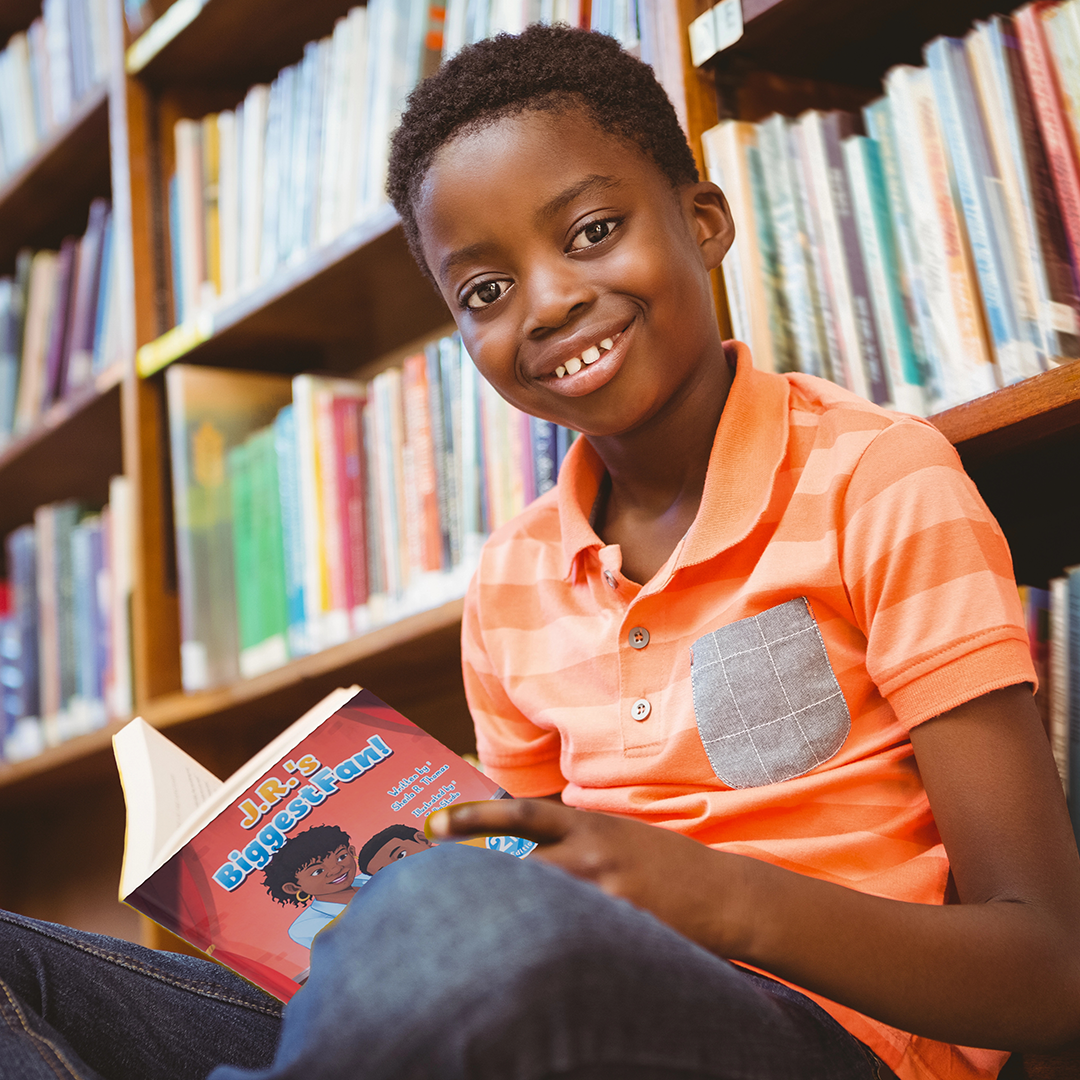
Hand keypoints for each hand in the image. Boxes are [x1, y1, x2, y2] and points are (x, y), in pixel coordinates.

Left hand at [426, 799, 740, 954]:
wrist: (724, 895)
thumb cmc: (667, 863)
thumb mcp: (618, 835)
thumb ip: (573, 837)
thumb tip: (523, 846)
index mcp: (589, 824)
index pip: (521, 813)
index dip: (474, 815)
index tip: (434, 823)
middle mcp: (592, 854)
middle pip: (518, 867)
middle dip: (475, 879)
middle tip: (429, 891)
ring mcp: (605, 894)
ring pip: (538, 905)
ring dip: (506, 917)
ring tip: (464, 935)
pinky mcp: (621, 929)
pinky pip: (571, 937)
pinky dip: (546, 945)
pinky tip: (527, 961)